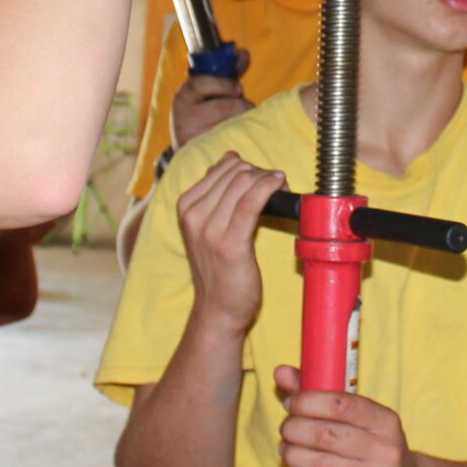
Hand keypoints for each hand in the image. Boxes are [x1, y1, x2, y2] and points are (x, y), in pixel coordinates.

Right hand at [172, 47, 251, 144]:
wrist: (187, 149)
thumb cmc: (203, 111)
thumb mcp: (208, 90)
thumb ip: (227, 72)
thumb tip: (243, 53)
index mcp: (184, 95)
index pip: (200, 84)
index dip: (223, 85)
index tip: (240, 88)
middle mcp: (183, 115)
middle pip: (221, 107)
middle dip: (240, 105)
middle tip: (246, 106)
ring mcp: (192, 135)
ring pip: (228, 125)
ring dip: (242, 121)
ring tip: (242, 120)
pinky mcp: (202, 151)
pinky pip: (229, 141)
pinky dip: (239, 136)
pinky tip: (239, 134)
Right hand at [175, 153, 278, 336]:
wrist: (218, 308)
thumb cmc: (219, 267)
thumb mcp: (209, 225)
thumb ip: (217, 192)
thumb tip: (230, 158)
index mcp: (186, 206)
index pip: (221, 168)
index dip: (249, 167)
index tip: (265, 178)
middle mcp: (193, 215)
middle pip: (235, 173)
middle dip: (261, 173)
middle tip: (277, 185)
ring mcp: (209, 229)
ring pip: (243, 184)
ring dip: (268, 180)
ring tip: (280, 188)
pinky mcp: (229, 243)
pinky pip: (250, 202)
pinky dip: (267, 187)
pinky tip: (279, 185)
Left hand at [274, 365, 419, 466]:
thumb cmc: (373, 447)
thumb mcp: (357, 419)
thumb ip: (319, 394)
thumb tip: (281, 372)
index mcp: (385, 420)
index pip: (341, 404)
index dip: (308, 402)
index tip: (290, 404)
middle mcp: (387, 449)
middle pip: (326, 435)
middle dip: (295, 430)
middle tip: (285, 431)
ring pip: (323, 466)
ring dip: (294, 457)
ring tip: (286, 453)